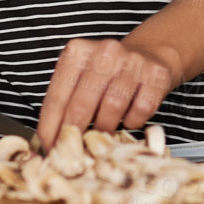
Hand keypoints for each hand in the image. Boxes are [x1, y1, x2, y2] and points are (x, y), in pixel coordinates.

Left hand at [37, 37, 184, 149]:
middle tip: (73, 151)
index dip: (50, 127)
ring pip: (112, 107)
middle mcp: (106, 52)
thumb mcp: (81, 77)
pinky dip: (132, 122)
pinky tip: (128, 119)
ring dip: (105, 127)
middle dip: (75, 132)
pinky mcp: (156, 75)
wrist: (150, 54)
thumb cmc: (107, 73)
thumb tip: (47, 143)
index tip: (48, 148)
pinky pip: (141, 110)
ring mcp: (133, 62)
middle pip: (82, 102)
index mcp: (79, 51)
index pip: (58, 95)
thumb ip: (65, 103)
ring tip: (103, 132)